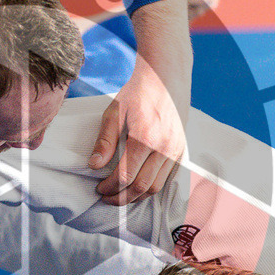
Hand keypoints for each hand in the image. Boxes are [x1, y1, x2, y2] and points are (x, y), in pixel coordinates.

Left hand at [89, 63, 186, 205]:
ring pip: (156, 187)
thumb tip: (94, 166)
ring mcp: (175, 150)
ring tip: (120, 194)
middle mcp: (164, 148)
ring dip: (136, 196)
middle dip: (121, 198)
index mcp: (145, 138)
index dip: (109, 187)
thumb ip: (105, 141)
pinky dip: (150, 187)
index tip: (98, 188)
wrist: (166, 77)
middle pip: (142, 187)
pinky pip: (166, 178)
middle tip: (106, 197)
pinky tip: (137, 185)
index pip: (125, 176)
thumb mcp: (115, 113)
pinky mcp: (180, 150)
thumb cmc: (138, 93)